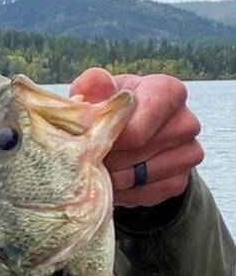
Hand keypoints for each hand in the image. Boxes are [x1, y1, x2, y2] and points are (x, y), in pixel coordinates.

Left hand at [70, 68, 203, 207]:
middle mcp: (186, 121)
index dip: (109, 139)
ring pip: (140, 175)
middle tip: (87, 155)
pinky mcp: (181, 180)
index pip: (138, 127)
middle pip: (138, 151)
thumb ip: (94, 86)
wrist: (128, 134)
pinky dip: (122, 192)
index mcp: (167, 91)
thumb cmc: (109, 106)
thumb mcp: (97, 92)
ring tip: (96, 167)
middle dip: (107, 156)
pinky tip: (110, 182)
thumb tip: (97, 82)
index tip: (91, 140)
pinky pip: (146, 194)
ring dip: (112, 176)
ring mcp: (188, 153)